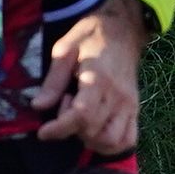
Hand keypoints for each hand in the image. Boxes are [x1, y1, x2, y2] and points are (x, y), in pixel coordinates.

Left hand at [30, 0, 150, 153]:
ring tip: (81, 120)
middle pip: (93, 131)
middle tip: (65, 105)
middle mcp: (117, 96)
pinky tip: (96, 132)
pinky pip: (128, 139)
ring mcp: (129, 104)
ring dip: (91, 139)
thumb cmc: (90, 36)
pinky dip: (111, 145)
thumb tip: (38, 106)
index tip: (43, 132)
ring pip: (111, 140)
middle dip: (72, 128)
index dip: (60, 128)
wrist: (122, 29)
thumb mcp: (65, 49)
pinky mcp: (135, 109)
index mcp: (98, 79)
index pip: (81, 115)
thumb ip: (53, 80)